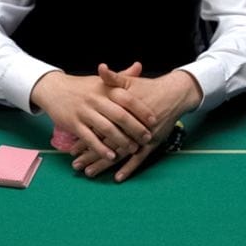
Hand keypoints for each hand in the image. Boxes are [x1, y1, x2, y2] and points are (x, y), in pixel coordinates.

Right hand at [30, 66, 155, 161]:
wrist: (53, 89)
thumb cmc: (82, 87)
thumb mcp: (101, 81)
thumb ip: (121, 77)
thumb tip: (139, 66)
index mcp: (105, 88)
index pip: (127, 98)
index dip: (141, 110)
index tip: (153, 120)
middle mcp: (95, 99)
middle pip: (119, 115)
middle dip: (135, 128)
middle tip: (147, 138)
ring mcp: (84, 112)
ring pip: (106, 128)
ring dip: (121, 140)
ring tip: (133, 149)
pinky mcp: (73, 124)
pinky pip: (89, 138)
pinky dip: (100, 148)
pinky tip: (110, 156)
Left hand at [70, 65, 201, 181]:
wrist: (174, 94)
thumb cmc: (149, 88)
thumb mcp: (129, 82)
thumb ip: (112, 78)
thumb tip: (100, 68)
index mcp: (120, 112)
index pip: (98, 127)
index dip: (84, 137)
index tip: (70, 148)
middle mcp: (129, 126)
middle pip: (105, 143)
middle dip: (90, 155)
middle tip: (75, 165)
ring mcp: (141, 136)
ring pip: (119, 153)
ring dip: (104, 164)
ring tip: (89, 172)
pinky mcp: (152, 143)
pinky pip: (139, 159)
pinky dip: (129, 168)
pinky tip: (118, 178)